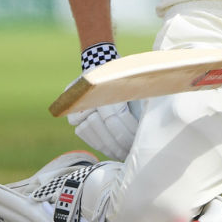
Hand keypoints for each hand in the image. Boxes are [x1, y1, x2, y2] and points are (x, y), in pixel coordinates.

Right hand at [65, 43, 140, 159]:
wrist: (100, 67)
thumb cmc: (122, 77)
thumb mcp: (132, 83)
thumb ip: (139, 98)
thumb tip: (150, 122)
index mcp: (102, 85)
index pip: (116, 114)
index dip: (128, 130)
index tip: (138, 140)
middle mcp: (86, 94)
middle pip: (106, 125)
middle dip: (121, 142)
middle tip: (132, 152)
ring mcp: (76, 104)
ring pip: (94, 131)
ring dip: (109, 146)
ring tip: (123, 154)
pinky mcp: (71, 114)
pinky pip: (84, 134)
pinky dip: (97, 144)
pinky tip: (110, 151)